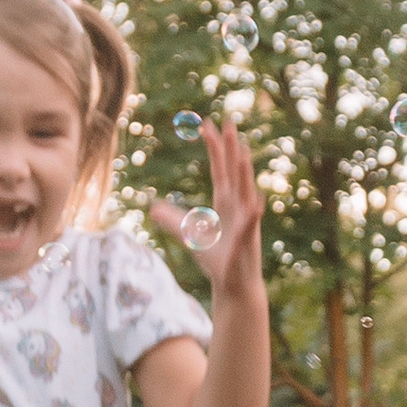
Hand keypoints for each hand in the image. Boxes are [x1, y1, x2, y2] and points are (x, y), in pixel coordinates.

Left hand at [148, 118, 264, 299]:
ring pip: (244, 191)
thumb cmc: (216, 260)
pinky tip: (254, 200)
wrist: (233, 285)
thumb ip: (173, 220)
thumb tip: (152, 208)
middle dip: (230, 147)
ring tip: (242, 153)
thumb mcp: (189, 235)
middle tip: (228, 121)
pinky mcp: (247, 240)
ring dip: (243, 173)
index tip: (208, 124)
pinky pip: (250, 223)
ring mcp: (244, 220)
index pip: (219, 168)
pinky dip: (252, 211)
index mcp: (224, 201)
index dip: (214, 147)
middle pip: (232, 171)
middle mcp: (237, 205)